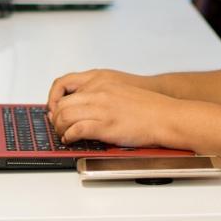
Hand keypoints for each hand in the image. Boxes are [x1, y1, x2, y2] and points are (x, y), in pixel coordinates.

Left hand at [45, 71, 169, 147]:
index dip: (54, 99)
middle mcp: (98, 92)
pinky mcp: (105, 125)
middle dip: (55, 117)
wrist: (166, 116)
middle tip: (57, 125)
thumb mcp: (119, 89)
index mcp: (100, 80)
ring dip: (59, 128)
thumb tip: (84, 103)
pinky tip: (71, 139)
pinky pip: (77, 130)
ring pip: (65, 116)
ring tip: (63, 134)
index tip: (54, 108)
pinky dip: (69, 136)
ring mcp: (101, 108)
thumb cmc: (148, 106)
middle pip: (62, 103)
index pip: (64, 84)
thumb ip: (101, 92)